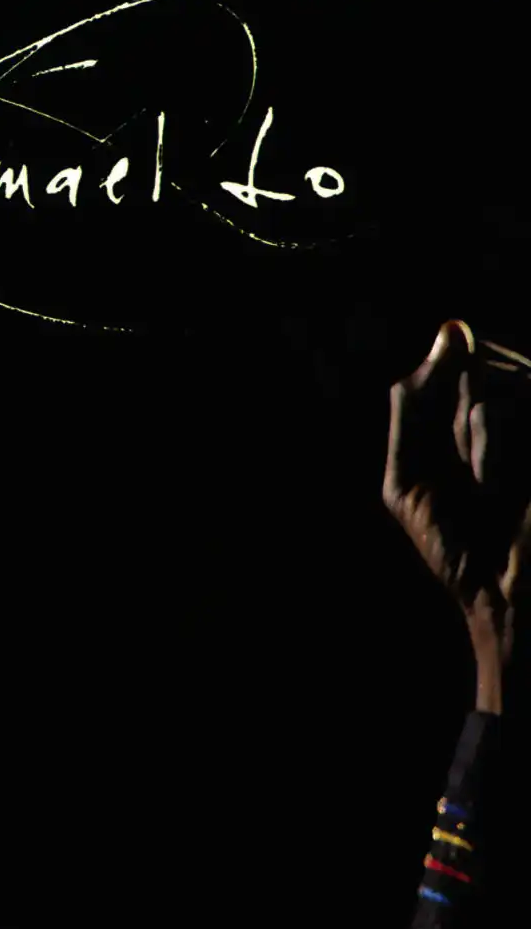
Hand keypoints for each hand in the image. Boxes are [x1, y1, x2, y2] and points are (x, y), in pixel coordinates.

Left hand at [382, 320, 530, 708]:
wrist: (508, 599)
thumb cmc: (460, 543)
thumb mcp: (410, 473)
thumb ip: (416, 402)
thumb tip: (454, 329)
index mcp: (495, 411)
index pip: (457, 358)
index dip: (436, 404)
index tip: (445, 463)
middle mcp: (530, 405)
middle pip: (470, 367)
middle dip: (452, 427)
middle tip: (471, 483)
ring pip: (486, 384)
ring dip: (472, 444)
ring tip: (492, 490)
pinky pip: (504, 404)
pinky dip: (487, 450)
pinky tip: (499, 489)